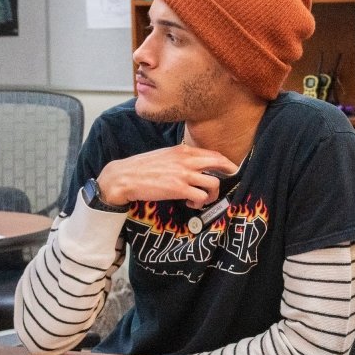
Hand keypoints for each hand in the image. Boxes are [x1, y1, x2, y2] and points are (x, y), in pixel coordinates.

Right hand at [95, 144, 237, 208]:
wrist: (125, 176)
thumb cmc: (142, 168)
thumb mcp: (165, 155)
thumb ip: (181, 157)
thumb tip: (195, 164)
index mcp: (183, 150)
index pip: (214, 154)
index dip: (226, 163)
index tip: (230, 170)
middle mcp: (187, 160)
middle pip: (220, 164)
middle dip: (229, 174)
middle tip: (228, 183)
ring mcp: (184, 175)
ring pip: (214, 183)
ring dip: (212, 194)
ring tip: (201, 199)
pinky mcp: (179, 189)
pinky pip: (201, 197)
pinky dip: (200, 203)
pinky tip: (191, 203)